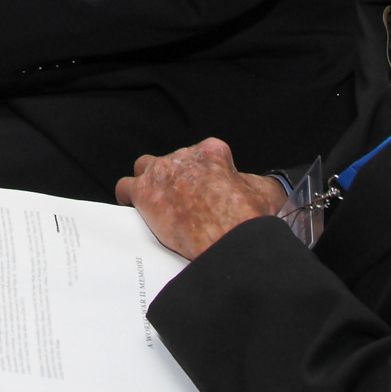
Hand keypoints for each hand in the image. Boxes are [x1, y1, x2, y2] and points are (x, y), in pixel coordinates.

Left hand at [115, 139, 288, 260]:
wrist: (230, 239)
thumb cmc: (246, 219)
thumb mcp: (264, 192)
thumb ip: (253, 182)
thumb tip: (252, 185)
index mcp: (212, 152)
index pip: (202, 155)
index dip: (203, 175)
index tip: (206, 190)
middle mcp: (184, 156)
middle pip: (173, 162)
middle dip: (176, 179)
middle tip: (184, 202)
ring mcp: (161, 173)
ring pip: (146, 168)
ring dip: (150, 182)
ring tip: (157, 201)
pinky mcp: (145, 193)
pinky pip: (126, 187)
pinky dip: (128, 196)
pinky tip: (134, 206)